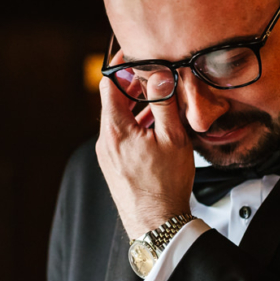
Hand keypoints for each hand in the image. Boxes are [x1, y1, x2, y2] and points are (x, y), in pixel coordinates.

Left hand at [95, 69, 193, 240]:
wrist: (156, 224)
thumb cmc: (165, 186)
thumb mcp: (173, 138)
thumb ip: (164, 103)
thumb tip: (158, 74)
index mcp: (115, 130)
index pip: (109, 84)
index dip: (122, 67)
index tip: (136, 56)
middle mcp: (106, 141)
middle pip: (113, 101)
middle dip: (133, 86)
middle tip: (154, 77)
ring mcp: (108, 154)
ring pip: (118, 119)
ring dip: (137, 107)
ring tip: (160, 101)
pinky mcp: (114, 165)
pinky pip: (121, 136)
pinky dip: (136, 125)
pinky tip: (155, 127)